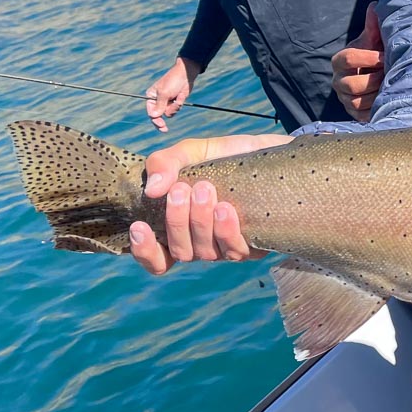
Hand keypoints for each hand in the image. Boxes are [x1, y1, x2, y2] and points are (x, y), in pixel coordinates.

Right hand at [129, 133, 291, 274]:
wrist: (271, 152)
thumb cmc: (226, 157)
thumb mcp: (192, 152)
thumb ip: (166, 164)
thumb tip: (152, 190)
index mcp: (182, 228)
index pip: (158, 259)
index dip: (144, 251)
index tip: (140, 226)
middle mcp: (203, 243)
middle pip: (181, 251)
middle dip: (177, 221)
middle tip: (182, 189)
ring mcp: (228, 247)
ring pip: (206, 253)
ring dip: (201, 222)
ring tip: (205, 190)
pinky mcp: (256, 244)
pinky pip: (237, 251)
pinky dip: (227, 231)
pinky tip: (226, 208)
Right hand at [145, 57, 200, 132]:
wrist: (186, 75)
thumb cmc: (173, 81)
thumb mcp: (165, 93)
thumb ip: (160, 105)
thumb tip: (153, 116)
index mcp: (151, 97)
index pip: (151, 112)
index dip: (155, 119)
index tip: (161, 125)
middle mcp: (157, 100)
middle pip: (158, 116)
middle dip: (161, 122)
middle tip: (164, 129)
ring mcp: (166, 102)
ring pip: (168, 113)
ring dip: (174, 108)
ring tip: (177, 99)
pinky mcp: (175, 102)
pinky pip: (175, 109)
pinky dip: (178, 105)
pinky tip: (181, 97)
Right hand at [332, 2, 384, 120]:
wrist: (381, 75)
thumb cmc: (377, 54)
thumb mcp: (375, 40)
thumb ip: (373, 26)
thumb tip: (374, 7)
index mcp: (340, 61)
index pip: (346, 58)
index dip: (367, 58)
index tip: (385, 56)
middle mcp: (338, 81)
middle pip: (350, 84)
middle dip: (373, 79)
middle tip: (389, 74)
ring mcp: (345, 99)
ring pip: (356, 102)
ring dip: (376, 94)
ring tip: (391, 86)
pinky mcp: (355, 114)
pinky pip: (362, 115)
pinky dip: (376, 107)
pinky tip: (388, 98)